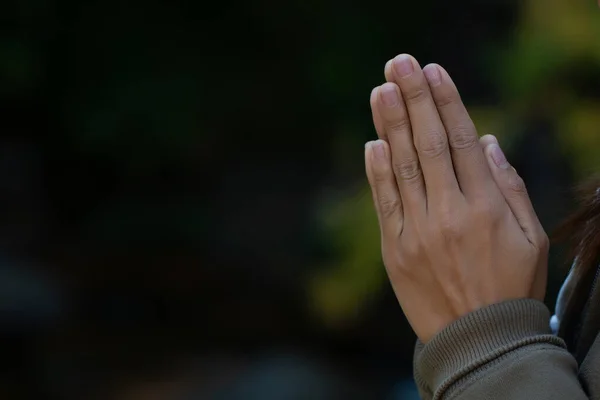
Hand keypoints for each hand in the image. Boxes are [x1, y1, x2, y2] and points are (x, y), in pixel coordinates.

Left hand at [365, 54, 548, 342]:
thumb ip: (510, 187)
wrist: (478, 342)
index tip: (434, 72)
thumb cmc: (512, 287)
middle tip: (400, 62)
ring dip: (390, 125)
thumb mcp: (532, 239)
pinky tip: (372, 142)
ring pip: (401, 168)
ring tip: (382, 89)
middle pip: (427, 144)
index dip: (447, 102)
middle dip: (414, 99)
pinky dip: (377, 172)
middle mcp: (449, 214)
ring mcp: (418, 232)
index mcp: (487, 208)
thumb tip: (485, 142)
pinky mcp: (394, 250)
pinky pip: (384, 203)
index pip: (461, 142)